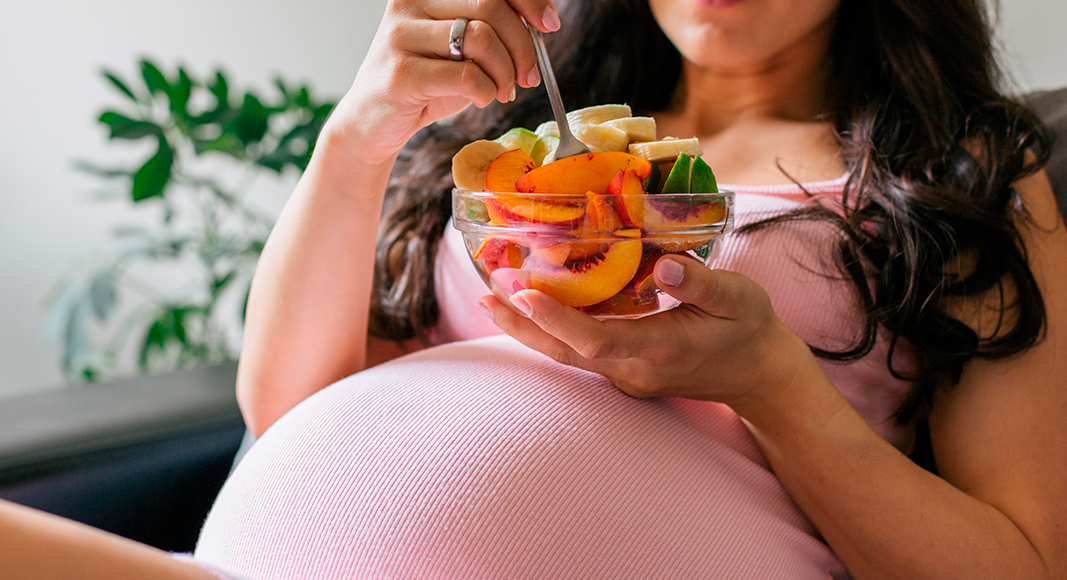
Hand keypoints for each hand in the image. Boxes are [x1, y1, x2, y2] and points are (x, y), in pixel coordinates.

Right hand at [323, 0, 560, 165]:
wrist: (374, 122)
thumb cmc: (425, 82)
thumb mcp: (461, 50)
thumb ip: (492, 31)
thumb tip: (541, 21)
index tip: (549, 24)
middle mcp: (411, 2)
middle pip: (491, 5)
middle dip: (522, 45)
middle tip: (527, 76)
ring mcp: (401, 36)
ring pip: (482, 38)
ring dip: (505, 72)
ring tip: (502, 91)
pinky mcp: (401, 73)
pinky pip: (466, 75)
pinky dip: (486, 90)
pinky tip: (483, 98)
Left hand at [479, 254, 817, 411]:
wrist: (759, 375)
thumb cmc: (750, 329)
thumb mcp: (739, 297)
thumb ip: (701, 282)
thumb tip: (662, 265)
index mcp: (661, 350)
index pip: (596, 339)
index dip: (556, 319)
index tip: (520, 293)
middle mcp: (634, 370)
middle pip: (566, 353)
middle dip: (523, 326)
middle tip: (485, 296)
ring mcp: (627, 376)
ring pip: (568, 355)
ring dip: (530, 330)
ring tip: (493, 299)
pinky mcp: (625, 372)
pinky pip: (580, 353)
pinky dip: (553, 331)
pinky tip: (533, 308)